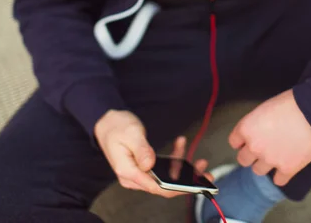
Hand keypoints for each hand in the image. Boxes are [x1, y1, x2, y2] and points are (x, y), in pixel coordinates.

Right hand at [94, 109, 209, 196]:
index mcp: (128, 172)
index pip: (155, 188)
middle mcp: (133, 177)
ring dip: (182, 168)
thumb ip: (141, 149)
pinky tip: (181, 144)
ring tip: (198, 160)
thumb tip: (150, 164)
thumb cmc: (116, 126)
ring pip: (165, 177)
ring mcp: (139, 173)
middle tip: (203, 170)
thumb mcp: (130, 134)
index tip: (194, 184)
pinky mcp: (143, 167)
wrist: (106, 122)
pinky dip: (173, 158)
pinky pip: (162, 168)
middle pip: (163, 185)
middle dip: (186, 180)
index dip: (176, 188)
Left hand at [229, 90, 310, 185]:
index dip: (242, 141)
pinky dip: (282, 174)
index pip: (234, 142)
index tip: (247, 140)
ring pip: (258, 171)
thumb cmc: (290, 104)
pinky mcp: (287, 169)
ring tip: (276, 154)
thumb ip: (254, 124)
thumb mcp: (264, 108)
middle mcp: (254, 146)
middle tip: (262, 148)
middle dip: (251, 155)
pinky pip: (278, 180)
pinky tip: (286, 164)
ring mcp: (270, 160)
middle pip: (243, 160)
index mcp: (246, 128)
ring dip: (265, 164)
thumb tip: (255, 133)